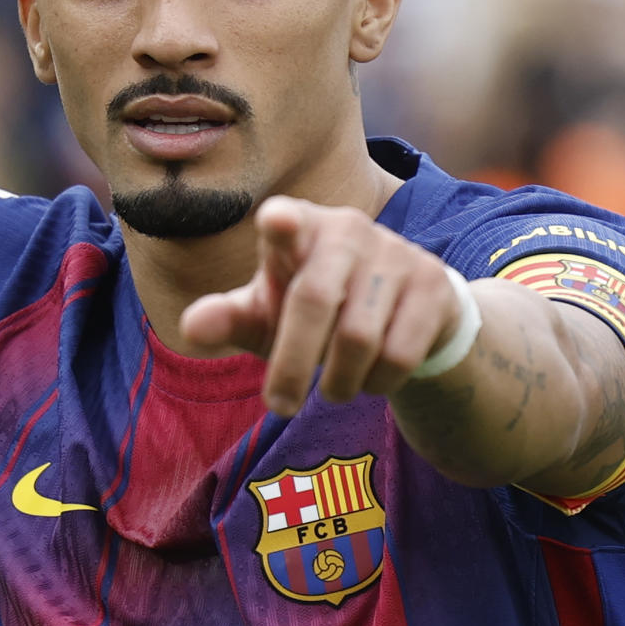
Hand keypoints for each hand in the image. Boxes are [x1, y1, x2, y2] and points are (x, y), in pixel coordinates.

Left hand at [179, 196, 462, 415]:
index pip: (285, 219)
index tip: (275, 221)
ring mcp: (395, 253)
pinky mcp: (433, 284)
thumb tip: (191, 327)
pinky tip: (370, 379)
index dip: (281, 223)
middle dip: (292, 364)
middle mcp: (347, 229)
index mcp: (297, 227)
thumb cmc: (313, 309)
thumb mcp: (267, 313)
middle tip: (279, 406)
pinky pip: (400, 353)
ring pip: (359, 337)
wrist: (402, 310)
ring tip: (332, 389)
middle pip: (314, 300)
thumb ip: (228, 318)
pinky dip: (377, 382)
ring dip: (339, 381)